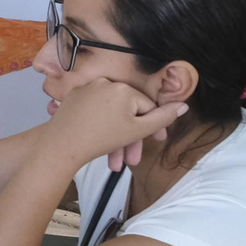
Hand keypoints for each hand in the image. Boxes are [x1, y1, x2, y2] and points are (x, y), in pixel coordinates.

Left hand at [43, 78, 188, 171]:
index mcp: (124, 88)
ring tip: (114, 163)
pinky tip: (98, 143)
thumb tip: (184, 105)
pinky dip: (99, 126)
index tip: (157, 141)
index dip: (153, 126)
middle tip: (132, 159)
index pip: (147, 106)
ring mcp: (87, 89)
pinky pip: (93, 111)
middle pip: (126, 111)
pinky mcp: (72, 97)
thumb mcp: (138, 130)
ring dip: (115, 138)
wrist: (61, 144)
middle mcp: (106, 83)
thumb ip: (163, 117)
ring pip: (109, 114)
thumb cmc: (102, 138)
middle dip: (131, 137)